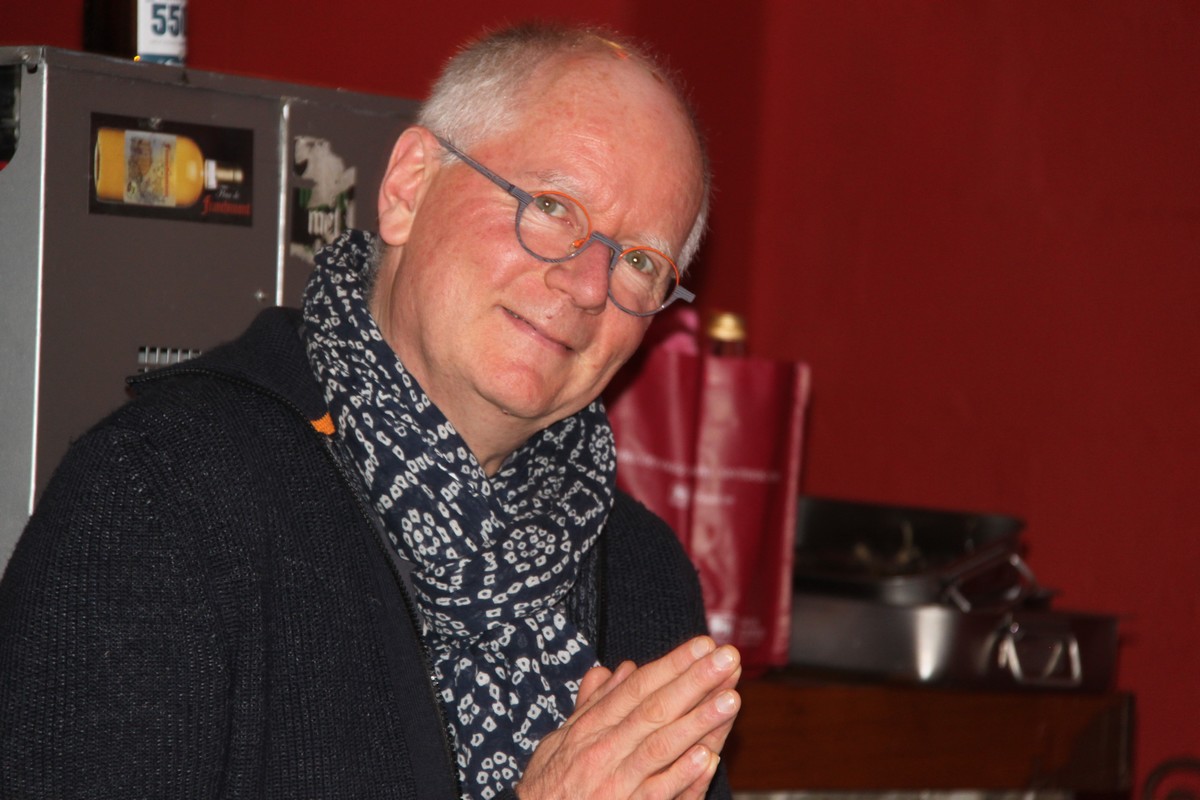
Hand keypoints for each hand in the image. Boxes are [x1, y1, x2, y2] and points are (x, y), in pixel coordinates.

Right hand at [516, 636, 740, 799]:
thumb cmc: (548, 787)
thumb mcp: (559, 739)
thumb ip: (591, 705)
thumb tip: (614, 669)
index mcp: (590, 728)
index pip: (638, 688)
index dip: (672, 665)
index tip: (703, 645)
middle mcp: (603, 750)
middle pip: (654, 709)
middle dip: (694, 681)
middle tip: (726, 658)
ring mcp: (615, 782)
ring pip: (660, 746)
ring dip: (698, 721)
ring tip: (730, 699)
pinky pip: (657, 793)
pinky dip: (681, 776)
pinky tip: (707, 757)